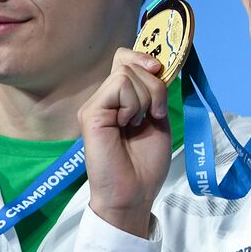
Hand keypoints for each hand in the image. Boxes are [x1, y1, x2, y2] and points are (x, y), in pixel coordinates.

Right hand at [78, 48, 172, 236]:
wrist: (134, 193)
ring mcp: (96, 105)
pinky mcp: (90, 113)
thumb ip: (156, 92)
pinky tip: (128, 124)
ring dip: (146, 98)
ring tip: (137, 124)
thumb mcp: (158, 120)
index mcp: (120, 99)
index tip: (160, 71)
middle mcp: (105, 98)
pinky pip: (118, 86)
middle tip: (153, 114)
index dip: (144, 58)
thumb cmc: (145, 163)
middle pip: (129, 63)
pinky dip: (133, 104)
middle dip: (153, 85)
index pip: (125, 58)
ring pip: (126, 73)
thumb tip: (156, 66)